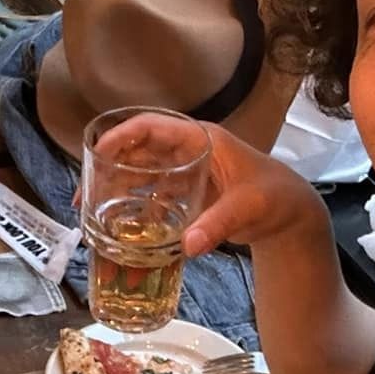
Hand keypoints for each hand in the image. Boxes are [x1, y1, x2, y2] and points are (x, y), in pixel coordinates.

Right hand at [92, 113, 323, 257]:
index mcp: (199, 139)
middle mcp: (186, 151)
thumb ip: (218, 224)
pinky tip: (119, 228)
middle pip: (137, 151)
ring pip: (141, 174)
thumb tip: (189, 245)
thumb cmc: (274, 197)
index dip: (120, 137)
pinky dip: (135, 209)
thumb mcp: (247, 207)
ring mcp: (185, 172)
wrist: (290, 214)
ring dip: (117, 189)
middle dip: (108, 168)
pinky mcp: (186, 194)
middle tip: (84, 194)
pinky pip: (153, 196)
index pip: (150, 127)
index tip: (97, 155)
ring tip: (91, 211)